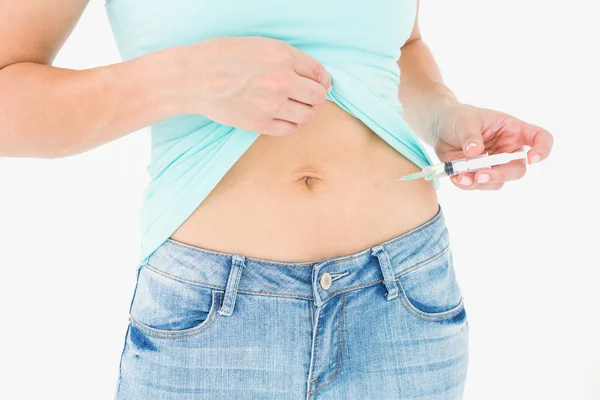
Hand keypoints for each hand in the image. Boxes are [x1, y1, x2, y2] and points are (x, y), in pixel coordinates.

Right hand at [166, 36, 331, 136]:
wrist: (192, 78)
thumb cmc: (221, 56)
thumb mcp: (258, 45)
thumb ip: (286, 58)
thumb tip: (310, 75)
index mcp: (281, 56)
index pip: (319, 73)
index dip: (322, 80)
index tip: (320, 84)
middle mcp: (281, 81)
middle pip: (317, 97)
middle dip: (313, 96)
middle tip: (303, 96)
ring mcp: (271, 105)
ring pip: (307, 116)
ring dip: (302, 112)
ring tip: (289, 107)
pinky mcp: (260, 124)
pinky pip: (290, 130)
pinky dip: (288, 125)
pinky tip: (278, 117)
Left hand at [431, 103, 553, 189]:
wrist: (439, 127)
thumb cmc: (458, 118)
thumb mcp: (464, 120)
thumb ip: (470, 135)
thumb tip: (474, 152)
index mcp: (513, 130)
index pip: (540, 138)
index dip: (542, 149)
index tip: (532, 158)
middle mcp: (507, 150)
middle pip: (517, 169)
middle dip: (500, 175)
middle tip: (480, 175)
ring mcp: (494, 164)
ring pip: (497, 182)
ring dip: (480, 183)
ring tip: (460, 177)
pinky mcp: (479, 174)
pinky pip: (479, 185)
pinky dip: (468, 185)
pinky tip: (456, 178)